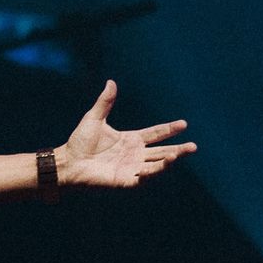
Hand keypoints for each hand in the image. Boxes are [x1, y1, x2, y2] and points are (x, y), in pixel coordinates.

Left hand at [57, 80, 195, 188]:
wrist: (68, 162)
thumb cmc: (79, 142)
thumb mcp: (94, 118)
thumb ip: (105, 102)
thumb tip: (111, 82)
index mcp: (130, 139)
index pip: (155, 134)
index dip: (169, 129)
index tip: (184, 124)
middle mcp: (134, 154)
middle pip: (161, 151)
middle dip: (178, 150)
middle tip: (193, 147)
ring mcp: (131, 168)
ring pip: (156, 165)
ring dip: (168, 161)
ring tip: (179, 154)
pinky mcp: (125, 180)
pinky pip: (143, 179)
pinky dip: (152, 173)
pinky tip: (161, 165)